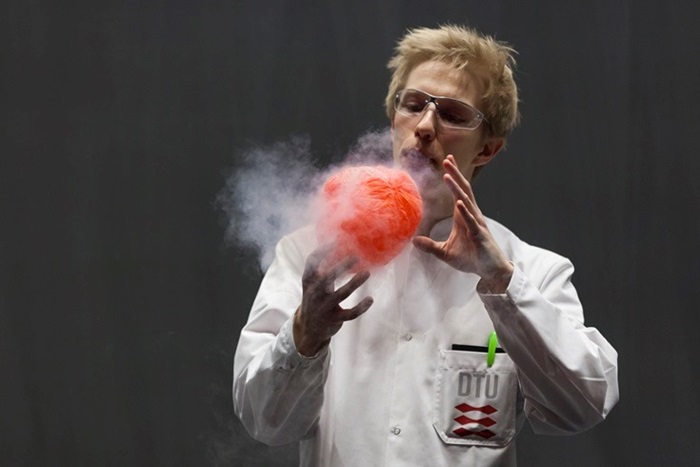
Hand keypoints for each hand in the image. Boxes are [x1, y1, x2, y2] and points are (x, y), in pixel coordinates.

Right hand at [293, 245, 373, 356]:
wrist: (308, 328)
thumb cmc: (315, 299)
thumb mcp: (311, 284)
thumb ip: (320, 269)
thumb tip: (336, 246)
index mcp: (309, 281)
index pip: (312, 262)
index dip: (323, 250)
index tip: (337, 241)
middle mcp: (315, 293)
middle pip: (328, 277)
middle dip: (342, 266)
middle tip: (356, 256)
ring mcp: (324, 307)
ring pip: (341, 294)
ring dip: (354, 283)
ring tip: (367, 272)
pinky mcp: (334, 319)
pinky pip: (349, 313)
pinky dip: (361, 307)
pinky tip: (370, 299)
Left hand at [412, 155, 512, 292]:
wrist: (489, 271)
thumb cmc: (471, 258)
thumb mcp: (445, 253)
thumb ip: (430, 246)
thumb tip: (414, 240)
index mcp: (463, 216)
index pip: (458, 192)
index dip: (453, 176)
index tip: (447, 161)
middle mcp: (471, 216)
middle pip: (463, 191)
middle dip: (455, 175)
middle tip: (447, 159)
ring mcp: (476, 224)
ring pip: (466, 202)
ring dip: (457, 189)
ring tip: (448, 176)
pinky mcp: (479, 235)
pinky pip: (471, 222)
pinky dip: (465, 212)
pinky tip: (459, 203)